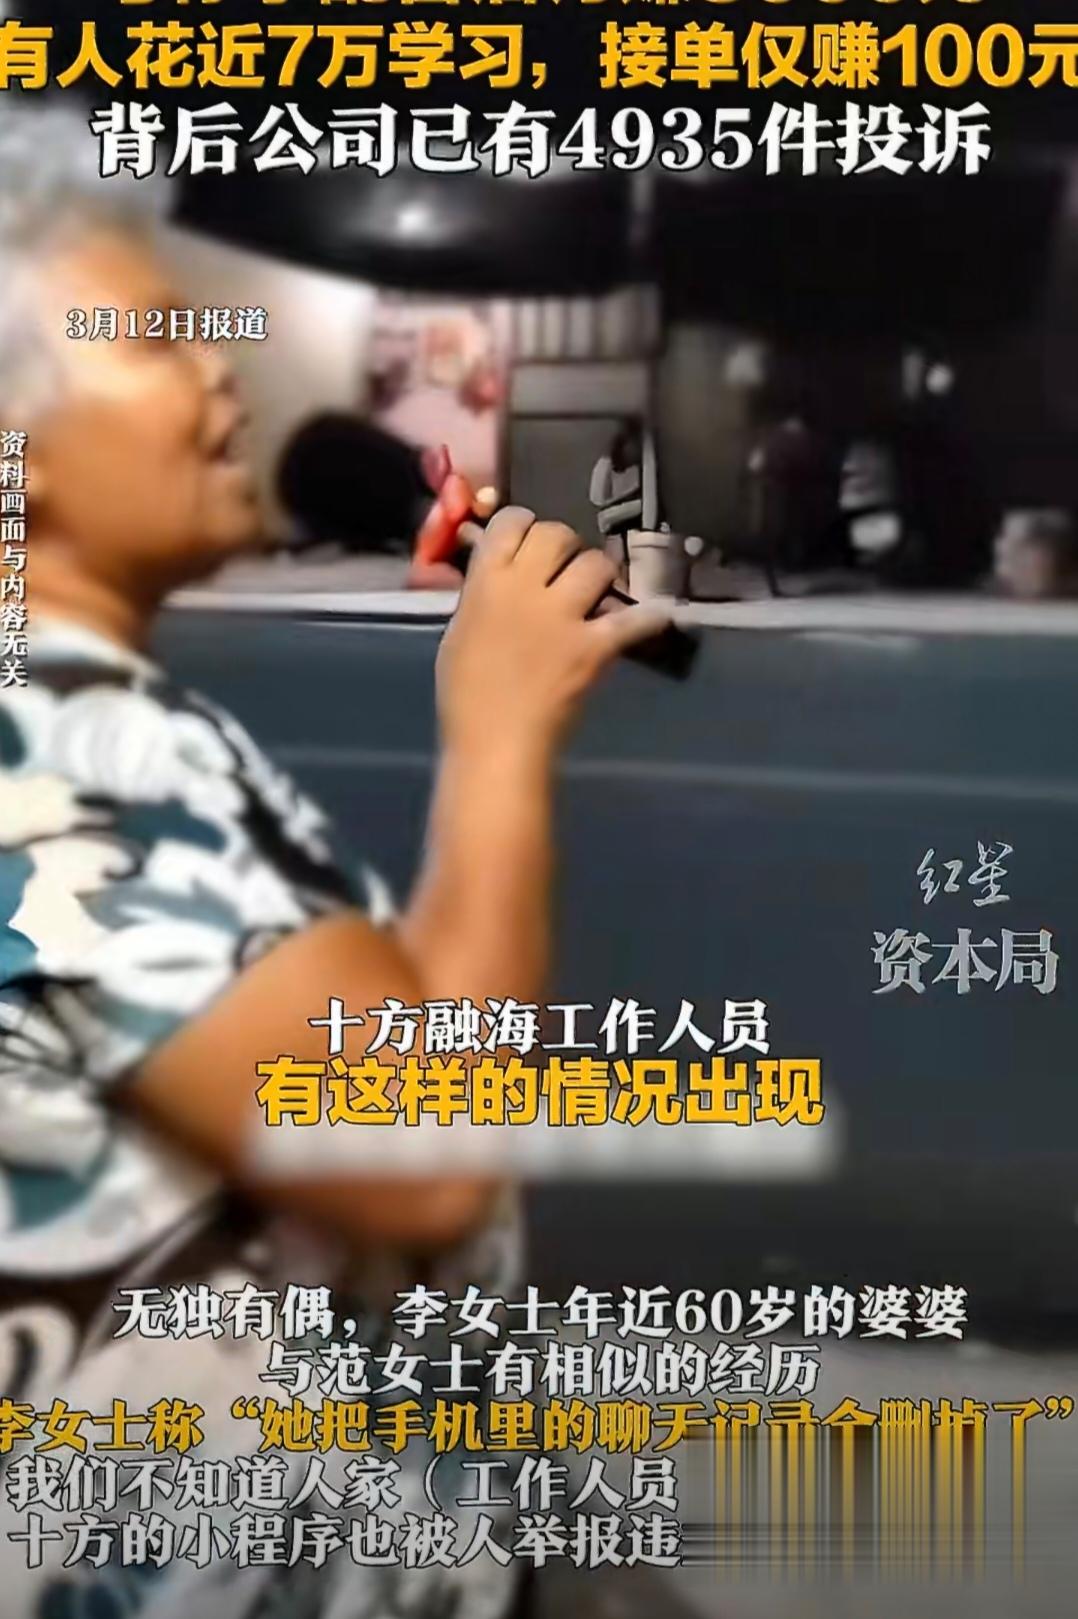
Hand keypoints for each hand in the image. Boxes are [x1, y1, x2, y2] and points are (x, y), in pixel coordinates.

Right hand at [437, 506, 669, 763]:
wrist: (494, 743)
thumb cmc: (465, 694)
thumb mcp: (460, 630)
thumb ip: (482, 594)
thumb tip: (499, 574)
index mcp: (486, 582)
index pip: (511, 521)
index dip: (524, 525)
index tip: (529, 542)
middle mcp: (526, 588)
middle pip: (557, 533)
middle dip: (563, 544)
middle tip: (564, 568)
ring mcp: (563, 617)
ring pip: (595, 564)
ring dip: (598, 574)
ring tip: (595, 594)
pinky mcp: (594, 646)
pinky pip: (633, 620)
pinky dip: (650, 617)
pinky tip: (660, 614)